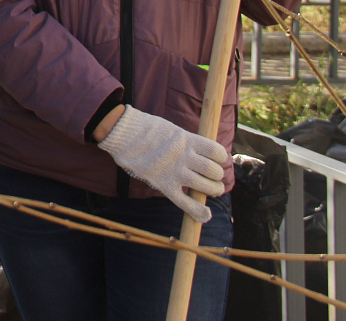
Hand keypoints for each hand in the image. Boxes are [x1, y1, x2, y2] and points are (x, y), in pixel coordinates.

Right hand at [97, 106, 226, 221]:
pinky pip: (185, 202)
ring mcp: (175, 172)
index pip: (216, 151)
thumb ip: (187, 142)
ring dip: (213, 190)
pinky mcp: (164, 185)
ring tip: (213, 190)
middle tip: (214, 178)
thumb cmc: (147, 130)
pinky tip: (205, 215)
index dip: (222, 158)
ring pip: (205, 187)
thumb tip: (200, 152)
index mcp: (187, 140)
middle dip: (218, 176)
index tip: (219, 160)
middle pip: (214, 171)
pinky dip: (197, 211)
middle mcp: (185, 156)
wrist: (123, 134)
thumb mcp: (172, 130)